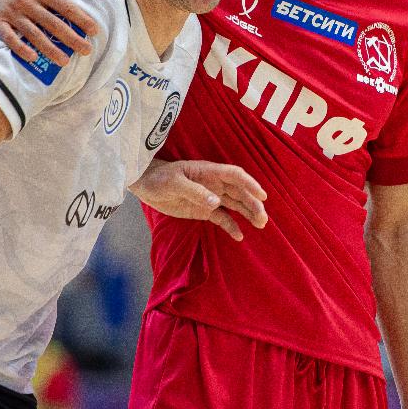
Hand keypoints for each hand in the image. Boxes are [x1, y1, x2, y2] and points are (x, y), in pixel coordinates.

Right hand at [0, 0, 100, 64]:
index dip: (80, 18)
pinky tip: (33, 58)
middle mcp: (25, 0)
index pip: (64, 5)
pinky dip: (20, 48)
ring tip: (65, 61)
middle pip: (51, 22)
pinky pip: (8, 37)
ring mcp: (10, 11)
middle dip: (70, 38)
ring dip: (49, 49)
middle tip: (86, 50)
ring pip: (32, 33)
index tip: (94, 30)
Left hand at [131, 160, 267, 240]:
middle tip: (263, 219)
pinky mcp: (203, 210)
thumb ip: (195, 192)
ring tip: (260, 225)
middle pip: (239, 192)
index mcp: (209, 172)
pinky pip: (221, 218)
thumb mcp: (174, 183)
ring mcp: (210, 197)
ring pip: (234, 205)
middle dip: (253, 204)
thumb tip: (216, 202)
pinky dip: (231, 226)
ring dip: (248, 214)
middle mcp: (214, 184)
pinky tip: (239, 236)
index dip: (250, 184)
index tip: (262, 195)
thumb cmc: (158, 178)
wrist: (145, 185)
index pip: (235, 175)